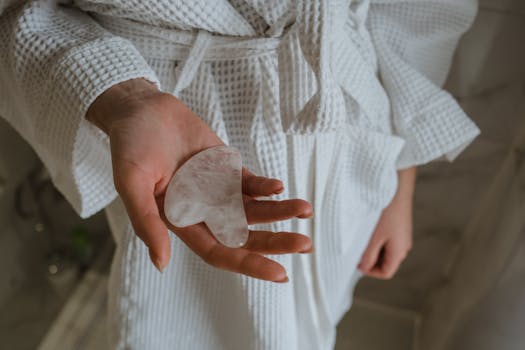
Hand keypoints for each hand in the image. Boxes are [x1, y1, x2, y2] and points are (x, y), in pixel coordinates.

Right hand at [86, 78, 312, 281]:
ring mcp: (216, 189)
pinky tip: (280, 187)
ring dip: (279, 212)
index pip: (219, 252)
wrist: (142, 109)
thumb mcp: (131, 183)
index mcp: (180, 221)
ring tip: (305, 209)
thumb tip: (161, 264)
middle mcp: (202, 211)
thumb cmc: (130, 145)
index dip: (248, 263)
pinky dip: (265, 187)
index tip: (280, 273)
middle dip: (274, 241)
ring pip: (253, 210)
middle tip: (305, 244)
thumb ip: (146, 222)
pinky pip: (250, 183)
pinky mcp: (225, 168)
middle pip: (244, 235)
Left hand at [358, 167, 415, 278]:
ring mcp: (402, 235)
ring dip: (372, 248)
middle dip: (370, 259)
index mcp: (399, 252)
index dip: (370, 271)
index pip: (386, 273)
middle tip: (356, 249)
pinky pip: (387, 239)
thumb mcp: (374, 238)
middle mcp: (404, 246)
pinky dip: (377, 238)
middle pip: (385, 262)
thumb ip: (368, 256)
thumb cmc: (386, 213)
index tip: (357, 261)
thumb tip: (363, 268)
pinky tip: (368, 228)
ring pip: (385, 250)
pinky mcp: (400, 226)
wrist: (397, 187)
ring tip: (361, 238)